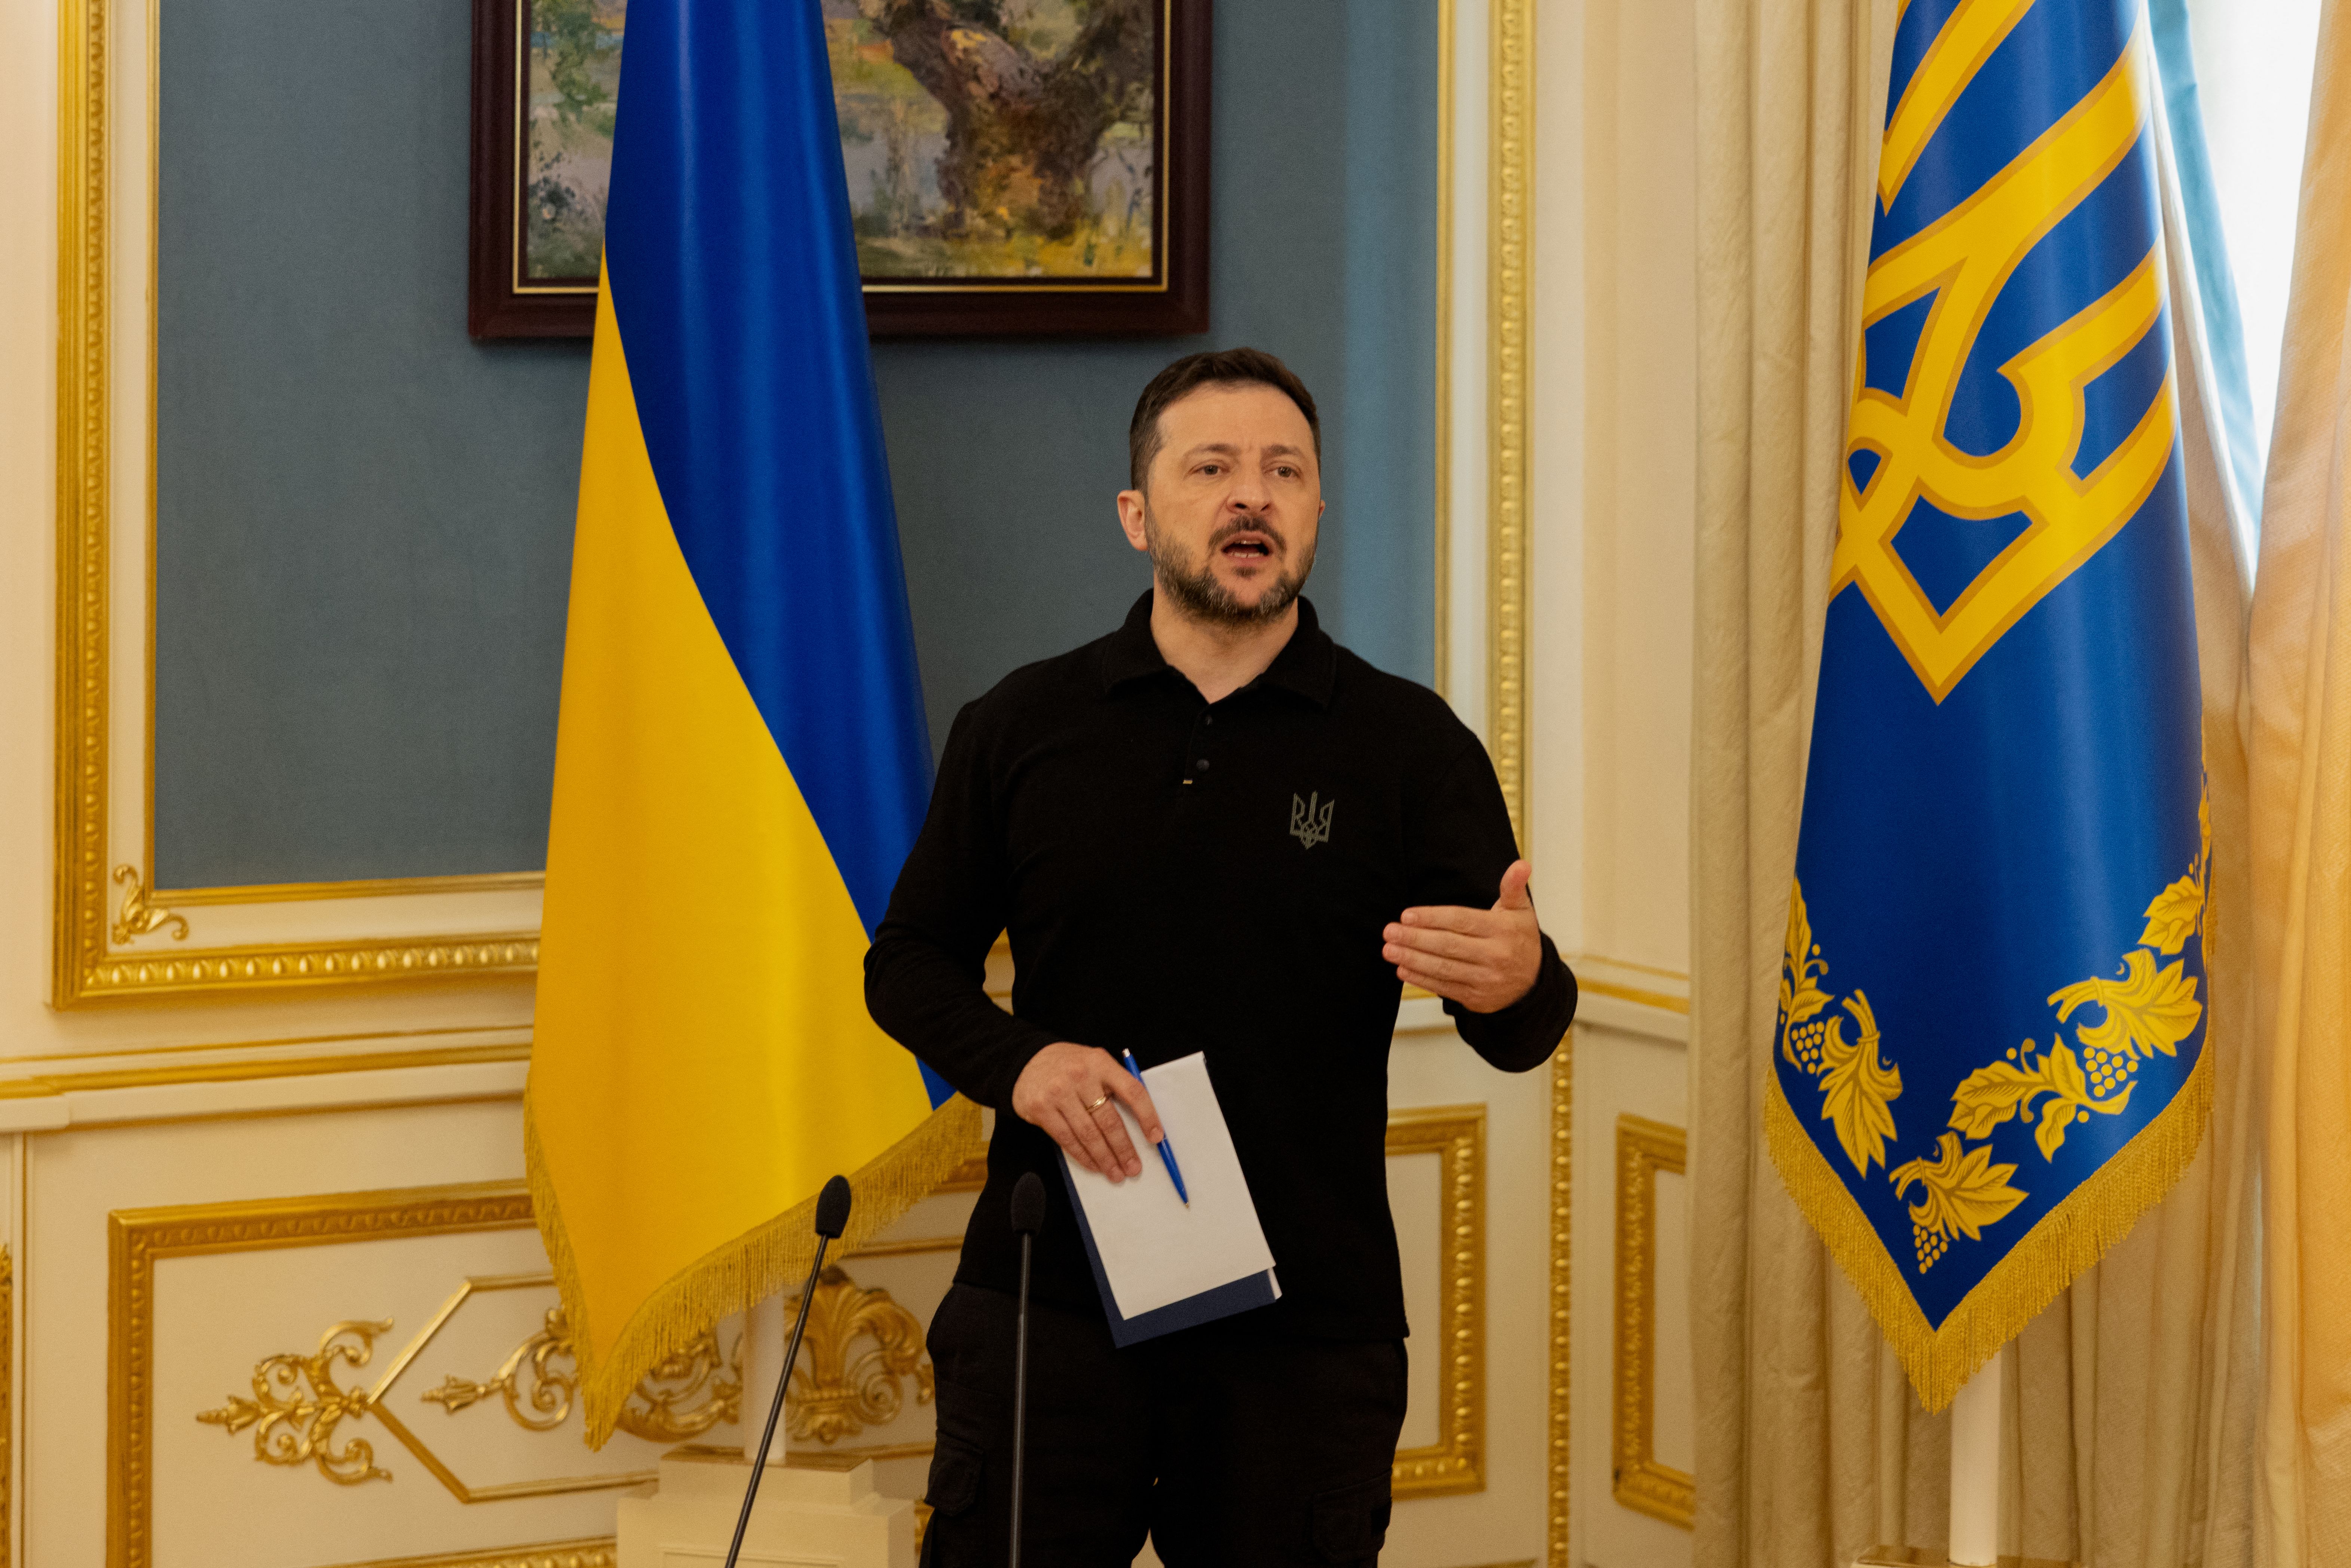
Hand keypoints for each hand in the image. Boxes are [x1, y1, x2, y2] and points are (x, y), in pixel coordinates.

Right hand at [1010, 1042, 1164, 1180]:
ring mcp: (1059, 1093)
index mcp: (1100, 1062)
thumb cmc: (1069, 1066)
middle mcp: (1080, 1076)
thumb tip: (1140, 1123)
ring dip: (1105, 1158)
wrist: (1026, 1061)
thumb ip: (1114, 1085)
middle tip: (1134, 1167)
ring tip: (1116, 1173)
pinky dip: (1083, 1156)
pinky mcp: (1041, 1109)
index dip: (1147, 1116)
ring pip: (1088, 1134)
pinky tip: (1094, 1165)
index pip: (1132, 1091)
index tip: (1156, 1137)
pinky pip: (1067, 1139)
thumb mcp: (1094, 1063)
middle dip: (1124, 1148)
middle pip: (1109, 1119)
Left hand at [1382, 859, 1543, 1012]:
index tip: (1406, 915)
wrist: (1534, 982)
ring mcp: (1485, 980)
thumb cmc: (1519, 940)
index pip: (1461, 921)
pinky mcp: (1476, 999)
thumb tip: (1520, 864)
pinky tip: (1402, 970)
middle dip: (1415, 939)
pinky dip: (1421, 980)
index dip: (1432, 918)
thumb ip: (1513, 887)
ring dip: (1412, 959)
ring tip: (1389, 950)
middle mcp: (1494, 956)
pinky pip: (1445, 988)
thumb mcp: (1521, 911)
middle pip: (1448, 945)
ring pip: (1443, 968)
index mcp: (1502, 930)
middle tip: (1389, 931)